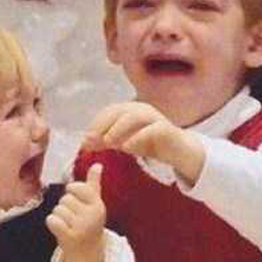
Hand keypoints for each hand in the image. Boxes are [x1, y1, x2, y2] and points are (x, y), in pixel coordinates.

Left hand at [46, 163, 105, 261]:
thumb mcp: (94, 204)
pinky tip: (60, 229)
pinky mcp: (70, 237)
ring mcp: (81, 227)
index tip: (77, 202)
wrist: (87, 253)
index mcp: (98, 205)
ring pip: (58, 210)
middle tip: (73, 217)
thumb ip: (93, 184)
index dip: (71, 193)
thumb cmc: (88, 223)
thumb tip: (97, 164)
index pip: (77, 187)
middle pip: (65, 199)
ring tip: (68, 224)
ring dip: (59, 216)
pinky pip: (52, 220)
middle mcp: (91, 215)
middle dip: (65, 207)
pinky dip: (52, 224)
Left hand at [82, 102, 203, 183]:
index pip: (109, 112)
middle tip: (91, 140)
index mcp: (130, 110)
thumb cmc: (149, 144)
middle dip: (103, 125)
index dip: (95, 124)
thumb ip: (105, 141)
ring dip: (118, 128)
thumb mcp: (124, 142)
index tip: (85, 140)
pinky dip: (137, 137)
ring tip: (108, 143)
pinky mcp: (166, 129)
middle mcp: (142, 109)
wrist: (177, 151)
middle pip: (118, 111)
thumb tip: (84, 143)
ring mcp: (154, 117)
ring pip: (134, 117)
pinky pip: (151, 129)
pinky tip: (126, 148)